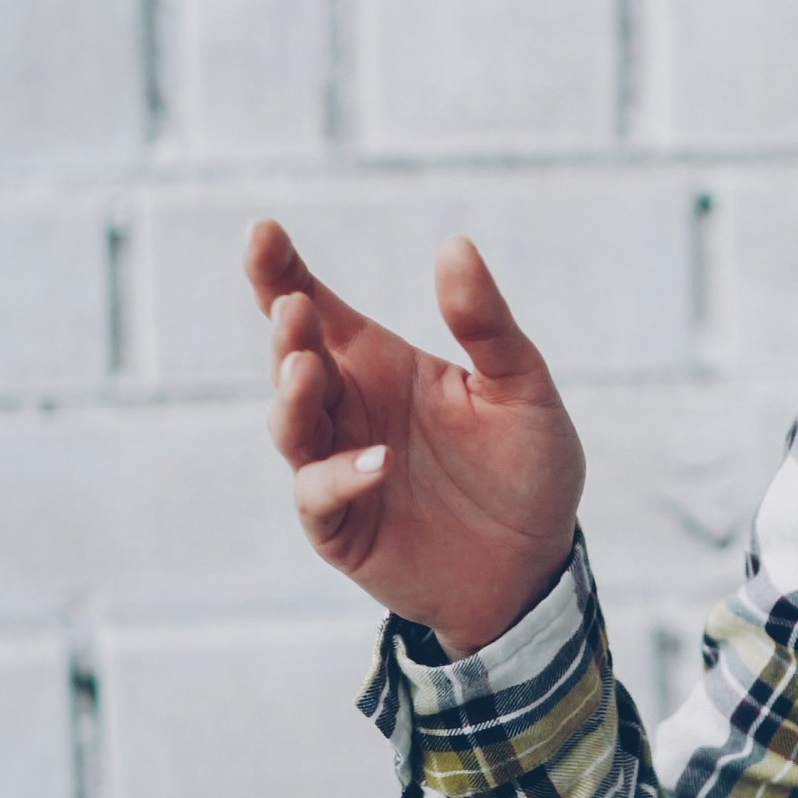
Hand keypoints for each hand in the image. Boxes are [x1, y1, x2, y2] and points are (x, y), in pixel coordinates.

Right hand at [249, 221, 588, 657]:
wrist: (535, 567)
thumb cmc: (526, 468)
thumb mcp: (522, 388)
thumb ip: (487, 325)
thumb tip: (456, 245)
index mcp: (380, 365)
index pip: (318, 308)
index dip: (281, 271)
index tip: (262, 230)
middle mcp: (348, 410)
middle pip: (293, 360)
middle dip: (287, 332)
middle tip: (295, 307)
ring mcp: (338, 468)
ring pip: (291, 425)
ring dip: (293, 396)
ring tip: (307, 369)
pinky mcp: (341, 528)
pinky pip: (320, 498)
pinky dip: (340, 477)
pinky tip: (377, 462)